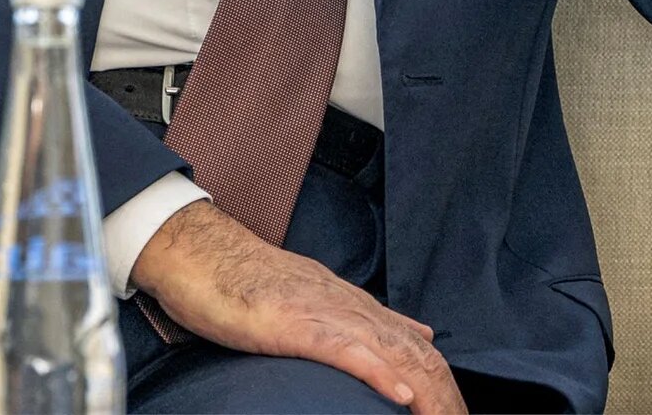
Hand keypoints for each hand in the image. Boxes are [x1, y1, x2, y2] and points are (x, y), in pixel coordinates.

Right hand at [132, 200, 461, 413]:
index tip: (453, 409)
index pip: (413, 344)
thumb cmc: (240, 282)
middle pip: (413, 352)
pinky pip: (346, 350)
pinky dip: (378, 373)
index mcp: (352, 304)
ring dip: (424, 391)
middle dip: (442, 393)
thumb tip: (412, 333)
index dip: (438, 379)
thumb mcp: (310, 301)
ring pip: (390, 353)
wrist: (198, 252)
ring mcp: (325, 312)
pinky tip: (402, 395)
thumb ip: (359, 318)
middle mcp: (349, 305)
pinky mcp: (297, 324)